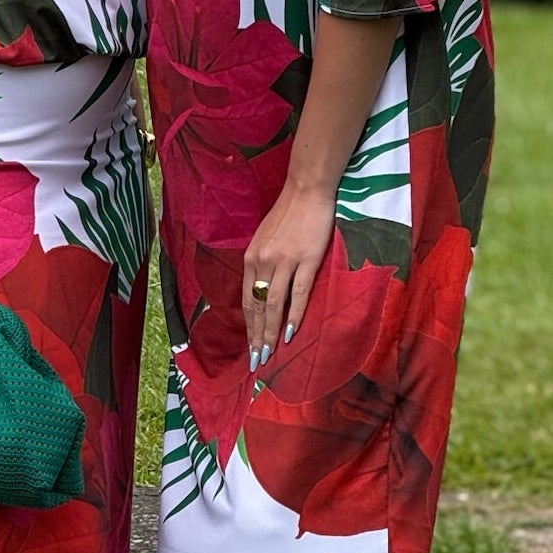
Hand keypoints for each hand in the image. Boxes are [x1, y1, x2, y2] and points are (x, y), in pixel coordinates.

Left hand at [243, 183, 335, 370]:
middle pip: (257, 306)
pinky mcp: (306, 259)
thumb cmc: (287, 215)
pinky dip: (293, 314)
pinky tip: (290, 332)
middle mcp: (263, 261)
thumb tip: (260, 293)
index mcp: (251, 258)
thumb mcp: (264, 239)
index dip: (248, 326)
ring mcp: (284, 260)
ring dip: (271, 332)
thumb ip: (261, 264)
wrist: (306, 191)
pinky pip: (298, 293)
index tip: (249, 348)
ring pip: (273, 304)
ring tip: (270, 354)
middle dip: (256, 336)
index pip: (246, 300)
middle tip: (257, 362)